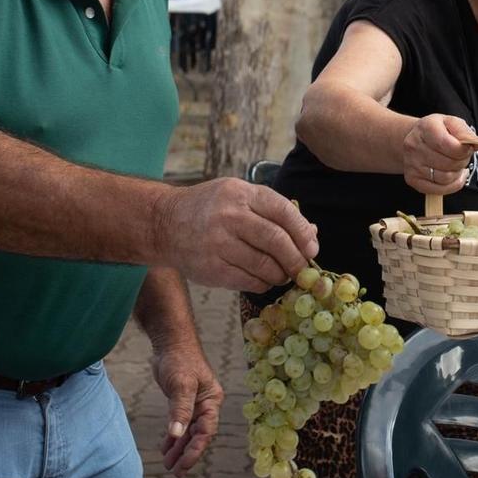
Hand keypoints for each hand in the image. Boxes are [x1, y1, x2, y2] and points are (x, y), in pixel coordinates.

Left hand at [149, 342, 222, 475]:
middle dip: (187, 454)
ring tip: (168, 464)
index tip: (183, 465)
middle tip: (175, 471)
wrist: (170, 342)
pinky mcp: (182, 401)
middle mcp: (206, 405)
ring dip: (179, 448)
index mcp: (212, 402)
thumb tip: (176, 434)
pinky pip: (180, 423)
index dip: (195, 450)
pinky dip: (173, 436)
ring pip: (188, 431)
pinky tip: (166, 447)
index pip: (206, 432)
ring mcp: (194, 403)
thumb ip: (180, 410)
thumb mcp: (181, 385)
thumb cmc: (180, 360)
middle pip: (198, 435)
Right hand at [157, 180, 319, 291]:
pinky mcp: (211, 268)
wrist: (164, 223)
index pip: (283, 211)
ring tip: (283, 275)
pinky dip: (263, 283)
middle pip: (277, 241)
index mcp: (240, 193)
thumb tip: (311, 233)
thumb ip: (273, 211)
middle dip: (297, 259)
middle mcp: (229, 216)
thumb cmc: (209, 209)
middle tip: (303, 269)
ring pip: (265, 265)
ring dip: (281, 275)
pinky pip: (249, 281)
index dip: (303, 233)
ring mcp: (218, 244)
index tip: (312, 248)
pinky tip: (263, 279)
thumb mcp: (239, 196)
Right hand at [401, 113, 474, 197]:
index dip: (463, 150)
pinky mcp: (413, 179)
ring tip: (456, 164)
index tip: (468, 148)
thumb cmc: (436, 131)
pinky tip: (453, 176)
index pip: (448, 145)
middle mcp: (415, 146)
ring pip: (445, 178)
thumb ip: (466, 132)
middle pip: (448, 163)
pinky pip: (440, 190)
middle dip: (462, 161)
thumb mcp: (452, 123)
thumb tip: (477, 144)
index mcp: (426, 128)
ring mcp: (412, 164)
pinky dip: (452, 185)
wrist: (416, 138)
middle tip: (463, 156)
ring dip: (457, 173)